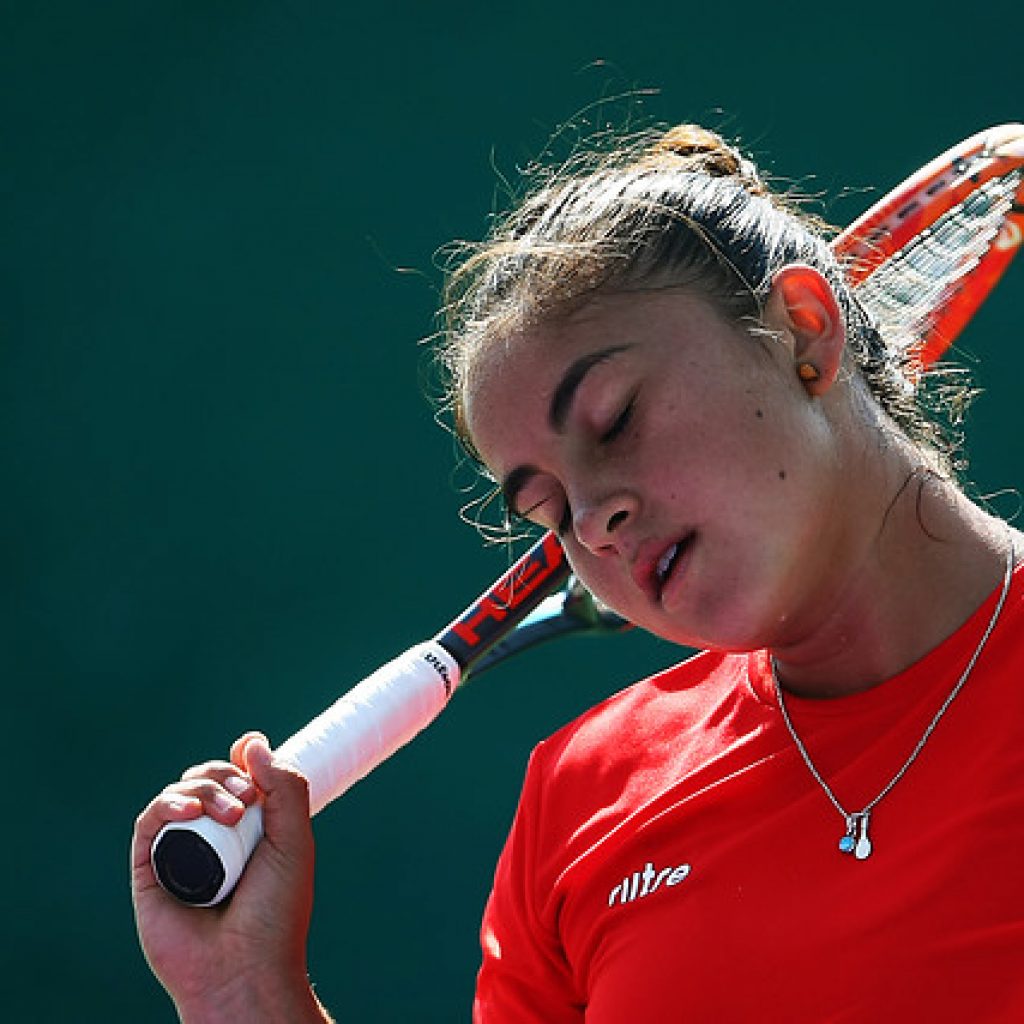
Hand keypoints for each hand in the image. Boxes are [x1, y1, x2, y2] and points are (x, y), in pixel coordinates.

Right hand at [131, 733, 327, 1021]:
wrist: (245, 967)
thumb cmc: (275, 912)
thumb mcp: (295, 840)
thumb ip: (285, 787)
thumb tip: (251, 742)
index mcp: (247, 830)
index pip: (235, 778)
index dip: (240, 763)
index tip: (251, 758)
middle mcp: (212, 838)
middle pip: (206, 779)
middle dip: (225, 774)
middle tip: (247, 799)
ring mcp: (180, 852)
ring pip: (179, 794)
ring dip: (204, 787)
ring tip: (231, 814)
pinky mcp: (149, 870)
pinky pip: (150, 822)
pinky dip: (168, 805)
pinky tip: (190, 811)